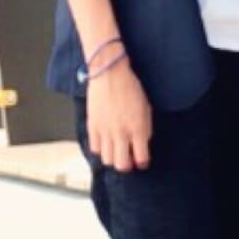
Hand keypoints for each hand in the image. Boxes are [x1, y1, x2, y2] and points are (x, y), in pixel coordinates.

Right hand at [86, 54, 151, 169]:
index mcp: (138, 128)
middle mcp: (121, 133)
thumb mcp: (146, 108)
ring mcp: (105, 131)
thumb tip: (141, 145)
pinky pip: (94, 148)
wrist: (109, 73)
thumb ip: (145, 129)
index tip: (141, 160)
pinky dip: (100, 148)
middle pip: (122, 165)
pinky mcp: (92, 126)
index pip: (141, 159)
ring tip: (116, 150)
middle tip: (128, 158)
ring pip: (107, 160)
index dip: (142, 163)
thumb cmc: (130, 87)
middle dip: (127, 165)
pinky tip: (104, 141)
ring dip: (113, 158)